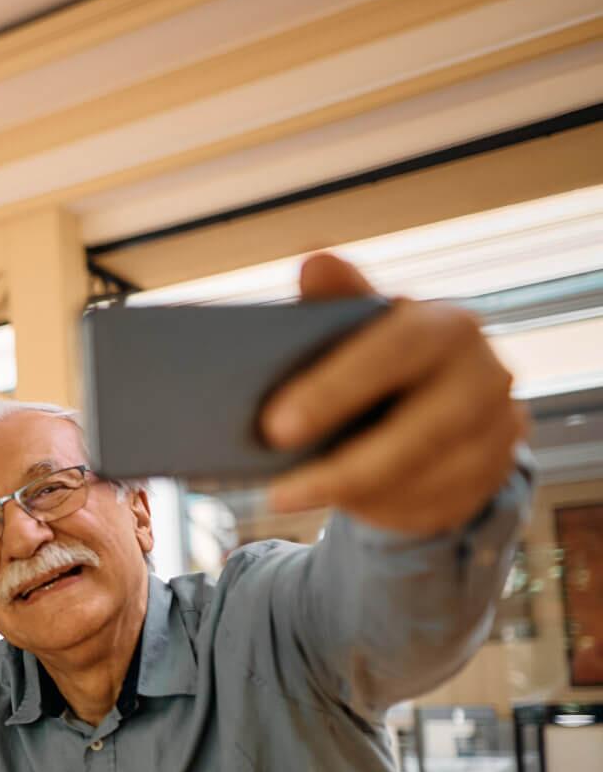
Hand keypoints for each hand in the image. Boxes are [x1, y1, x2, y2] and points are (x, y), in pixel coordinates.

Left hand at [260, 252, 523, 533]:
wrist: (439, 400)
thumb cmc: (380, 357)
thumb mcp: (358, 327)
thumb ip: (336, 300)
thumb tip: (316, 261)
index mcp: (448, 326)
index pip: (399, 350)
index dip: (336, 389)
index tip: (274, 428)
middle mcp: (486, 375)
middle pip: (421, 430)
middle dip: (344, 466)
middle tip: (276, 491)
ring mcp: (498, 429)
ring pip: (425, 478)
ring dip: (353, 495)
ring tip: (290, 498)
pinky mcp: (492, 474)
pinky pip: (434, 505)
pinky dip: (380, 510)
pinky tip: (337, 505)